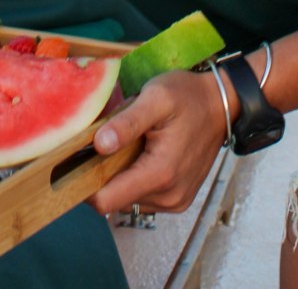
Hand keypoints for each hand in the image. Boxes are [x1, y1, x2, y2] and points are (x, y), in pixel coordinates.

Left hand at [88, 69, 228, 214]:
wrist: (222, 104)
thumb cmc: (188, 96)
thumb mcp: (155, 97)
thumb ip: (127, 123)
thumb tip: (99, 145)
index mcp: (160, 174)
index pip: (106, 201)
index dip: (84, 183)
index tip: (76, 160)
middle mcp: (168, 197)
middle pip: (114, 199)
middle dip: (103, 173)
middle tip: (106, 141)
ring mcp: (174, 201)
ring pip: (127, 198)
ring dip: (120, 175)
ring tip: (129, 143)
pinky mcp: (178, 199)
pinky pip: (143, 195)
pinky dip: (136, 177)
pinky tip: (142, 152)